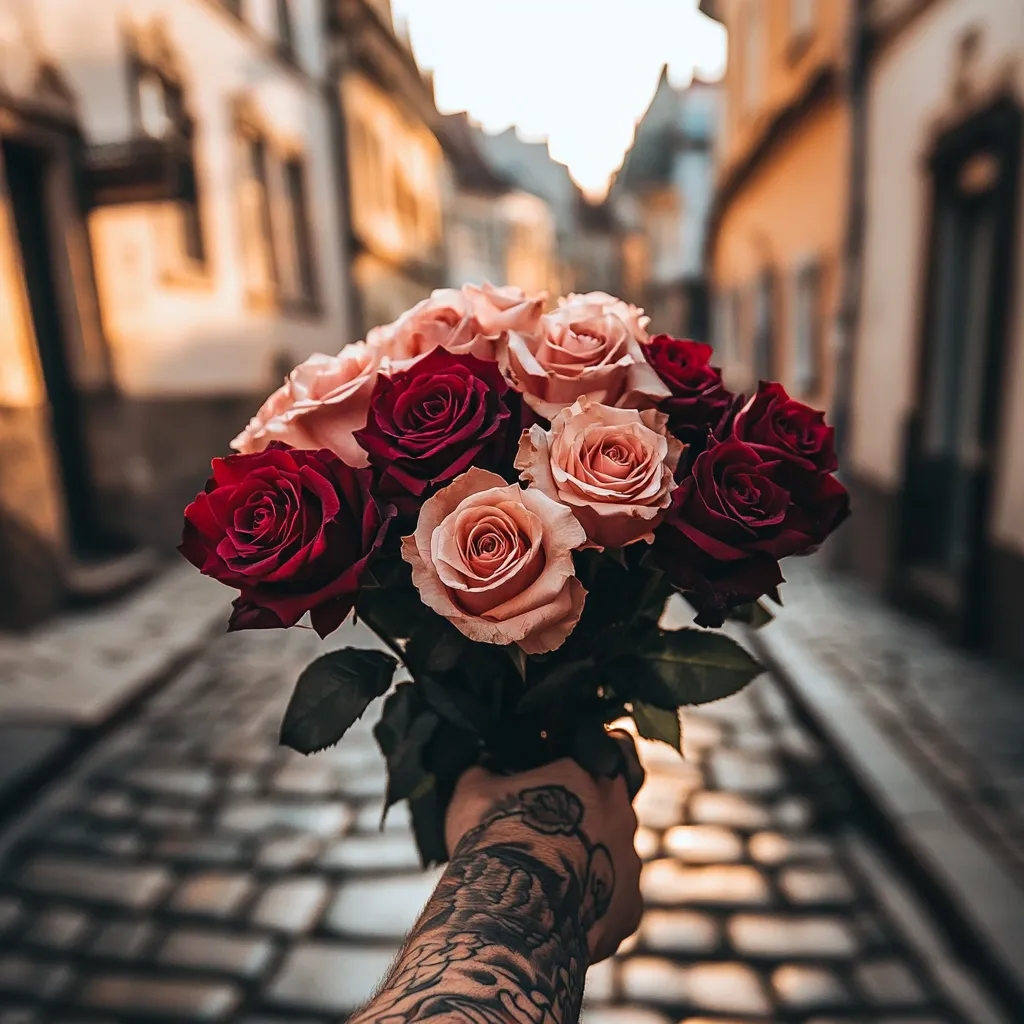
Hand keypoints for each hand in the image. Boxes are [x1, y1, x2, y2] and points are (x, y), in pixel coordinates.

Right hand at [445, 730, 644, 962]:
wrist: (507, 923)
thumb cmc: (490, 846)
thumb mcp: (473, 793)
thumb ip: (487, 772)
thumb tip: (483, 769)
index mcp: (590, 775)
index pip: (612, 748)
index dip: (591, 762)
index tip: (569, 774)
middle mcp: (622, 816)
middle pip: (611, 807)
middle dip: (586, 816)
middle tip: (547, 833)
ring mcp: (630, 865)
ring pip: (613, 855)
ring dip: (588, 861)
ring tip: (547, 879)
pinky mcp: (628, 911)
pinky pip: (614, 901)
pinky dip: (592, 904)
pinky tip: (559, 912)